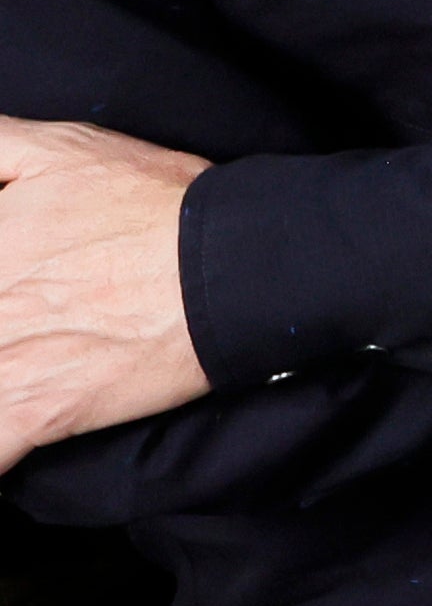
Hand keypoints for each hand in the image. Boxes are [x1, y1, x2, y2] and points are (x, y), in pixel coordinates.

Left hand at [0, 116, 215, 466]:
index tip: (13, 287)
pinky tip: (7, 459)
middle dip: (1, 328)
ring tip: (25, 372)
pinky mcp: (37, 408)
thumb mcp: (64, 146)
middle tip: (28, 325)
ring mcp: (6, 357)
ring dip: (1, 376)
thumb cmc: (157, 203)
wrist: (234, 264)